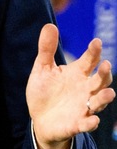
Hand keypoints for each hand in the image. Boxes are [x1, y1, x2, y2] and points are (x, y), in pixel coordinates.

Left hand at [27, 23, 114, 148]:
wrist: (39, 118)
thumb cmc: (45, 91)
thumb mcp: (43, 69)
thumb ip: (47, 49)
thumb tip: (49, 25)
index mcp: (78, 74)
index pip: (89, 60)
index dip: (94, 51)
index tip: (96, 42)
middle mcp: (85, 89)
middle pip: (100, 80)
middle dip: (104, 73)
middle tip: (105, 64)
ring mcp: (83, 106)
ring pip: (99, 101)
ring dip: (104, 97)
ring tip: (108, 92)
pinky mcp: (77, 123)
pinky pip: (87, 123)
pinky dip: (90, 122)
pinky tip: (92, 120)